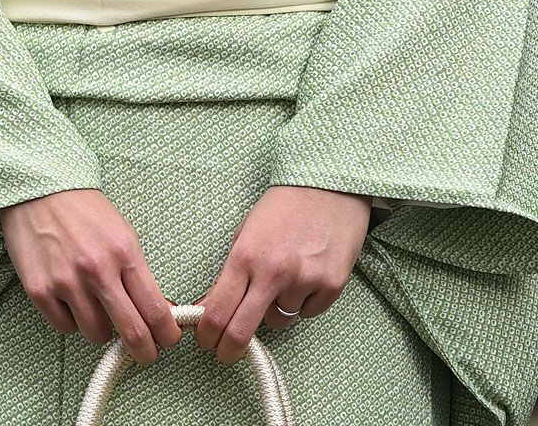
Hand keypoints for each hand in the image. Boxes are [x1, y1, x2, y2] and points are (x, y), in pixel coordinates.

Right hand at [0, 188, 181, 364]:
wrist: (39, 190)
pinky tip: (70, 297)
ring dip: (101, 328)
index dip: (166, 333)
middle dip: (144, 351)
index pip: (155, 308)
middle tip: (146, 354)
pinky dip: (71, 320)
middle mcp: (97, 270)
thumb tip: (158, 311)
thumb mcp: (122, 234)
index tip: (168, 340)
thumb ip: (138, 272)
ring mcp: (67, 282)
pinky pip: (65, 328)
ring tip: (96, 305)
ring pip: (96, 334)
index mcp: (124, 252)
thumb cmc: (85, 211)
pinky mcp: (40, 291)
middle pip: (131, 332)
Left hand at [192, 185, 371, 364]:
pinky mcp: (332, 285)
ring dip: (273, 312)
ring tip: (282, 280)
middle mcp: (273, 272)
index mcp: (245, 255)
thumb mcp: (246, 232)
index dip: (206, 334)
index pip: (217, 311)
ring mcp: (305, 280)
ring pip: (279, 321)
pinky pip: (307, 313)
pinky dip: (302, 303)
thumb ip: (229, 271)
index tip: (205, 340)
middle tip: (225, 353)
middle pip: (241, 332)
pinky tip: (305, 275)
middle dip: (228, 350)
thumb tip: (210, 306)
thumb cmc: (283, 205)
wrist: (329, 184)